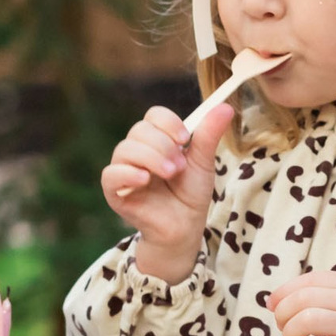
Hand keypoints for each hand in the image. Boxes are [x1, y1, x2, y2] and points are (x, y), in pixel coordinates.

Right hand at [101, 101, 233, 283]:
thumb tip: (225, 107)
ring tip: (170, 173)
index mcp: (157, 140)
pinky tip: (145, 180)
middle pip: (139, 130)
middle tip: (180, 166)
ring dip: (150, 158)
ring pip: (124, 149)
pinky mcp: (114, 191)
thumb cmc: (190, 195)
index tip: (185, 139)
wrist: (184, 228)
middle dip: (162, 145)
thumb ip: (208, 136)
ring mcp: (123, 170)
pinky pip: (110, 174)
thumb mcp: (202, 163)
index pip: (153, 116)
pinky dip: (127, 173)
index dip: (168, 123)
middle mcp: (137, 151)